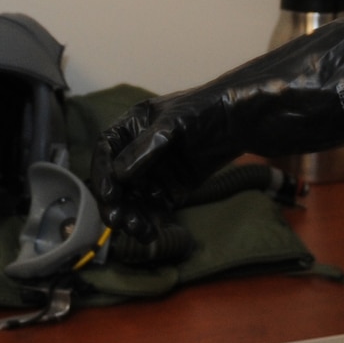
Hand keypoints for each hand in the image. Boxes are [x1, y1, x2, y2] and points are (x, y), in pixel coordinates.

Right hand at [90, 97, 215, 240]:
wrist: (240, 120)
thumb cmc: (204, 109)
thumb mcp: (173, 122)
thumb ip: (146, 147)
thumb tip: (119, 174)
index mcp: (131, 128)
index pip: (106, 151)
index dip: (103, 173)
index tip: (109, 195)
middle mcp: (137, 152)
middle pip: (117, 180)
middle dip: (116, 202)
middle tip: (117, 221)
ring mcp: (154, 172)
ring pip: (134, 198)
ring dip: (132, 215)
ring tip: (139, 230)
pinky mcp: (171, 190)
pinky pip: (155, 208)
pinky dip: (151, 221)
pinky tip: (152, 233)